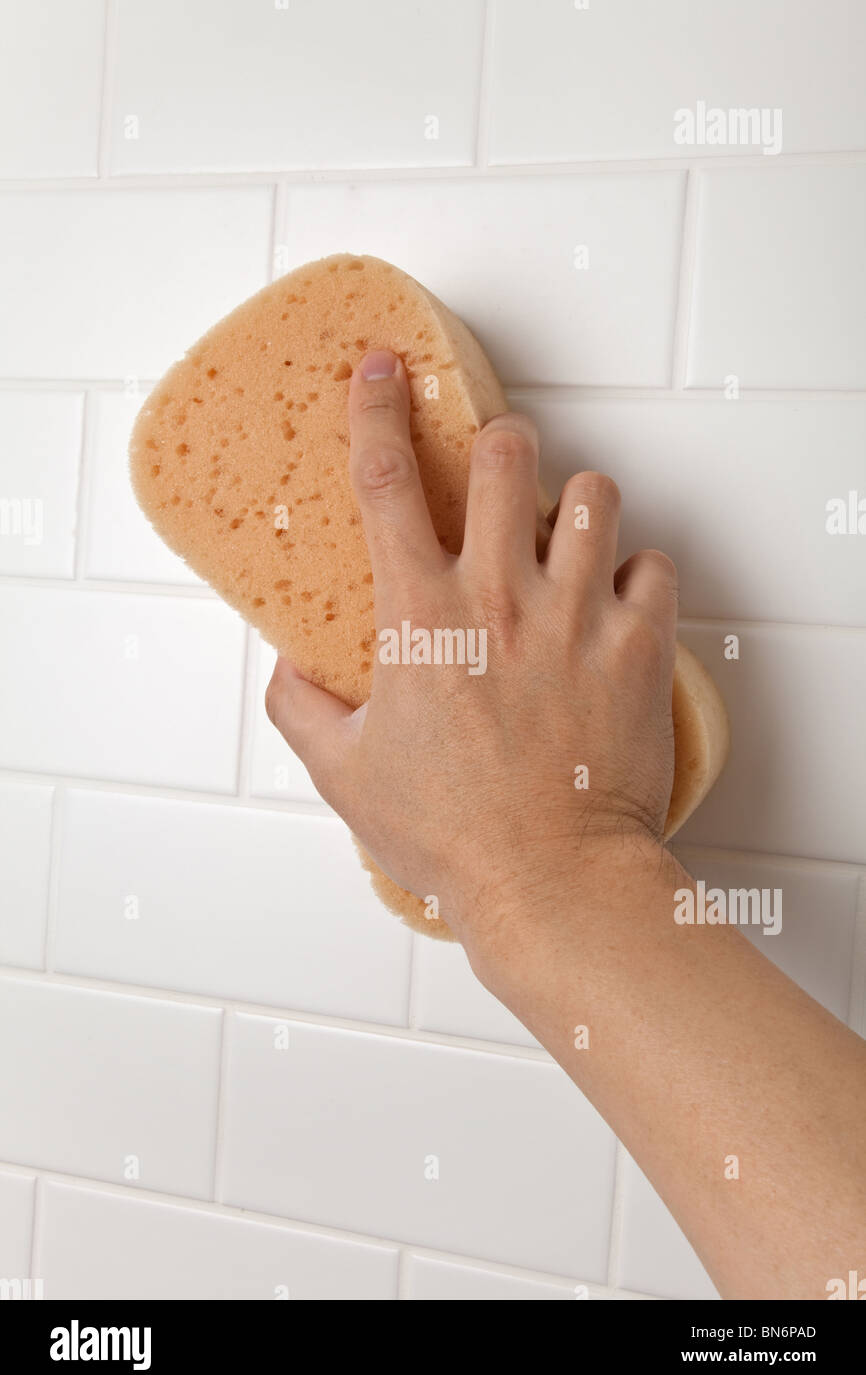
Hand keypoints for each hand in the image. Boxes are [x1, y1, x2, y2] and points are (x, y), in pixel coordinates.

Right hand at [266, 348, 678, 965]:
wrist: (550, 880)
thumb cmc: (450, 832)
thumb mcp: (344, 775)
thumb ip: (301, 710)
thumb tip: (287, 674)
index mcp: (422, 616)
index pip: (387, 482)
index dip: (377, 413)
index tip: (380, 371)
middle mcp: (501, 597)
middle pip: (506, 456)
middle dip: (498, 442)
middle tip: (497, 471)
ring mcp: (577, 617)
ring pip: (593, 494)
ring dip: (575, 501)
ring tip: (567, 533)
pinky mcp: (639, 647)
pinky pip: (656, 565)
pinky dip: (639, 571)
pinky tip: (620, 599)